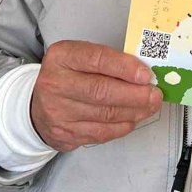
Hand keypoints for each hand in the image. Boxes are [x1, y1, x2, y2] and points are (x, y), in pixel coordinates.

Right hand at [30, 40, 161, 151]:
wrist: (37, 106)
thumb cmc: (67, 76)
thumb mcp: (80, 58)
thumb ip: (107, 61)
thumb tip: (143, 73)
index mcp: (62, 57)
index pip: (96, 60)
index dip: (124, 68)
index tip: (146, 75)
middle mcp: (56, 84)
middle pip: (101, 91)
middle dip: (135, 95)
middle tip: (155, 95)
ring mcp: (58, 112)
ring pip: (104, 115)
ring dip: (134, 111)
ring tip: (150, 106)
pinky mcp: (65, 134)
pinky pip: (101, 133)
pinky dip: (122, 126)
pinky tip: (133, 119)